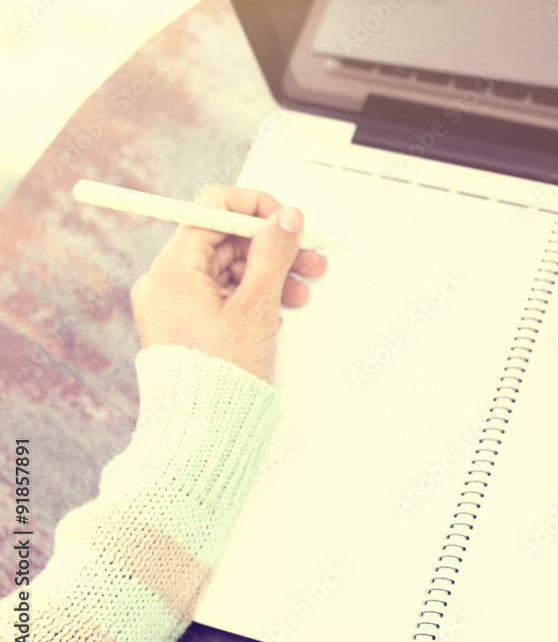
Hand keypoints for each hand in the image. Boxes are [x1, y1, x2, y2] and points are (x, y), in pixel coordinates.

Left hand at [130, 185, 327, 382]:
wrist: (201, 432)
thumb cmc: (221, 377)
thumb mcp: (256, 307)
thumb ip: (273, 254)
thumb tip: (286, 217)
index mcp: (172, 270)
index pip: (211, 209)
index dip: (254, 209)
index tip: (286, 221)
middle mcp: (166, 282)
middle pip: (223, 241)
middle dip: (270, 247)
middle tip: (308, 258)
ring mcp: (174, 305)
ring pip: (227, 269)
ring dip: (268, 273)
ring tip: (300, 290)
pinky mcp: (186, 325)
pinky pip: (221, 295)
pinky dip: (252, 296)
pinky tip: (278, 310)